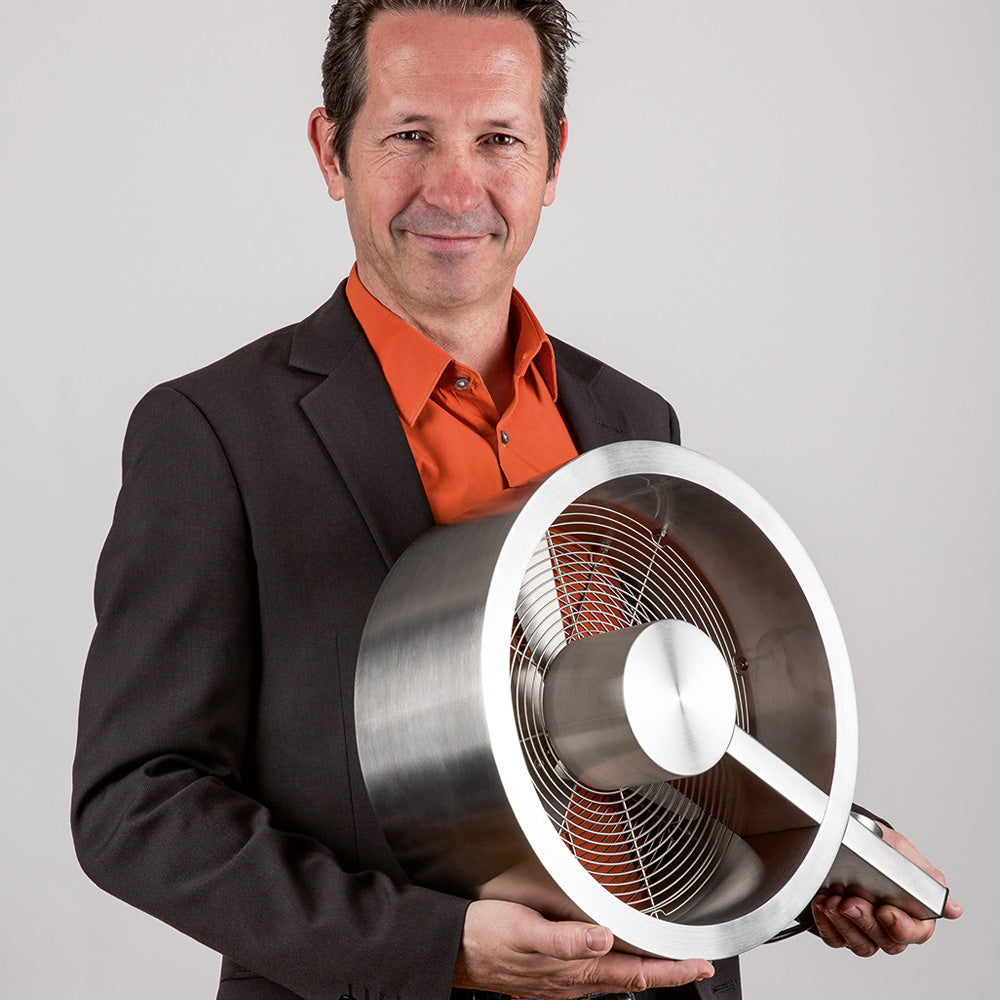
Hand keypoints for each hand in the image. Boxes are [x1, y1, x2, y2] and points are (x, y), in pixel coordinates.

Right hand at [454, 899, 713, 998]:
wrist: (454, 948)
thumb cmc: (486, 934)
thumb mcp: (524, 929)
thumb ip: (564, 938)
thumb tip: (604, 938)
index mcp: (574, 969)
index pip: (635, 972)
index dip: (671, 971)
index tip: (700, 965)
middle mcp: (574, 980)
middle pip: (631, 978)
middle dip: (667, 972)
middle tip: (697, 964)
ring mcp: (563, 980)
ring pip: (614, 977)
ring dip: (644, 970)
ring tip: (668, 961)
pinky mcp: (551, 973)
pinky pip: (593, 975)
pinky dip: (616, 967)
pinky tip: (614, 957)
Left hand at [812, 826, 962, 957]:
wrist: (848, 835)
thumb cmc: (880, 846)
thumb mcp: (904, 854)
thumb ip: (928, 881)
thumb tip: (953, 909)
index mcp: (913, 913)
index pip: (916, 934)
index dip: (901, 927)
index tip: (885, 911)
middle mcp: (889, 926)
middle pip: (887, 943)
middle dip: (867, 921)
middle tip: (851, 901)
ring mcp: (864, 929)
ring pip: (861, 945)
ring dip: (845, 924)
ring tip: (833, 901)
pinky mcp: (839, 928)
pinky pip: (835, 939)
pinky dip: (826, 923)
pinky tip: (822, 903)